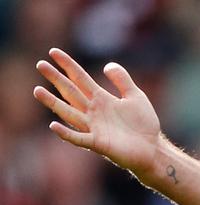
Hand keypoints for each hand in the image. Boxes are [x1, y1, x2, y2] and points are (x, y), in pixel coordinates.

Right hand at [32, 48, 161, 175]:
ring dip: (53, 103)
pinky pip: (79, 138)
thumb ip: (122, 80)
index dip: (68, 65)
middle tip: (40, 64)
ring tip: (37, 91)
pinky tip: (53, 126)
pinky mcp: (98, 143)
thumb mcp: (136, 96)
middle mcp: (93, 111)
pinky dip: (66, 134)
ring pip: (69, 113)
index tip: (53, 52)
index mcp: (101, 99)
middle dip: (56, 79)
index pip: (81, 78)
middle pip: (71, 92)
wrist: (153, 149)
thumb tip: (107, 65)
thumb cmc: (144, 124)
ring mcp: (94, 127)